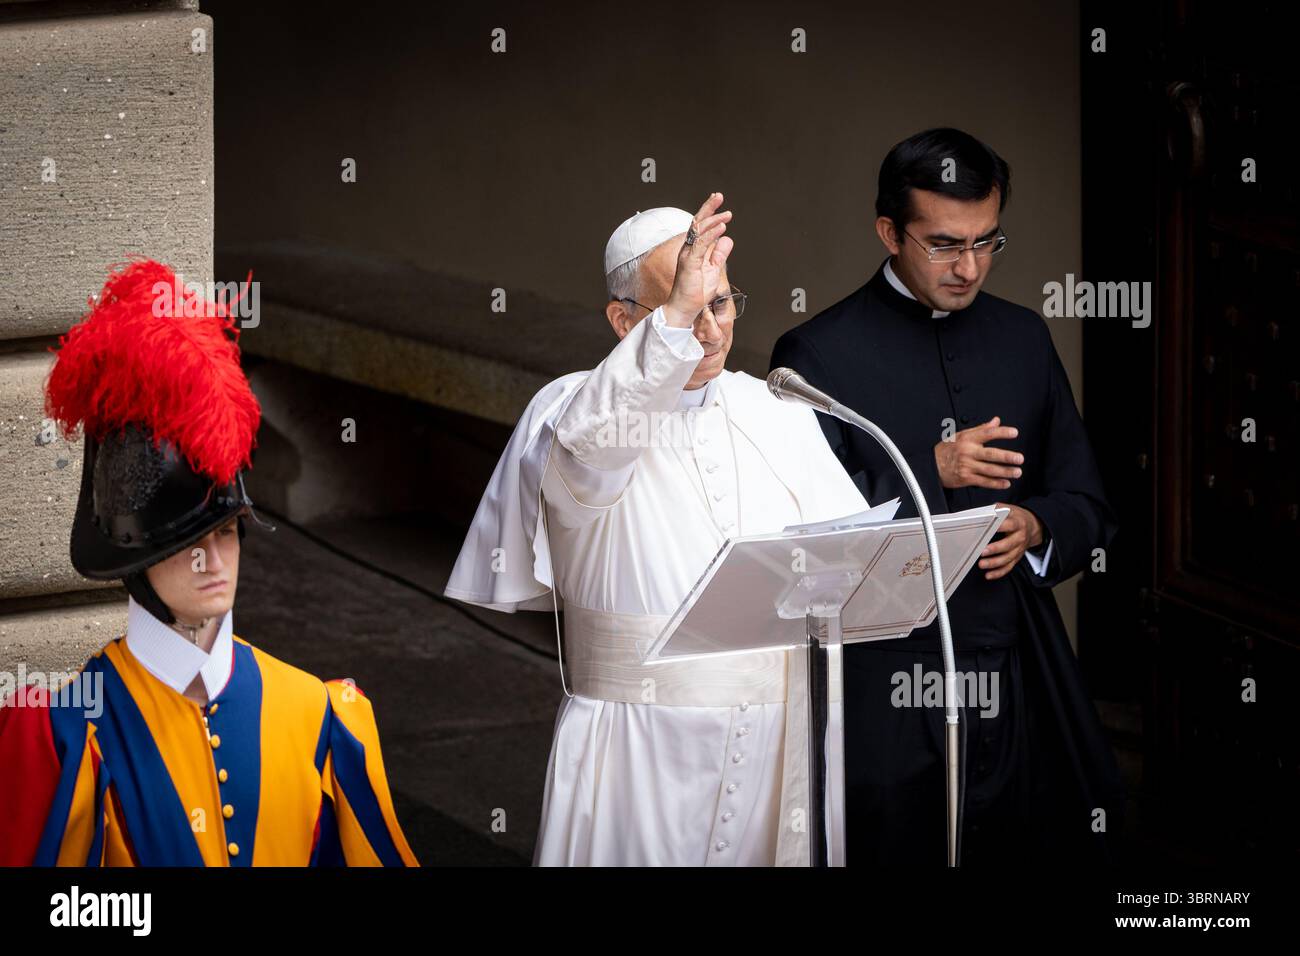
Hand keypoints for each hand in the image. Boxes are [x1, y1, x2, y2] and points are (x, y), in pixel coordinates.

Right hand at [663, 192, 732, 328]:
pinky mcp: (689, 264)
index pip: (699, 226)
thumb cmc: (695, 291)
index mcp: (692, 249)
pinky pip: (701, 245)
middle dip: (708, 208)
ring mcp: (687, 255)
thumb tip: (727, 239)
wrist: (683, 308)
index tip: (718, 201)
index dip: (708, 212)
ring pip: (698, 231)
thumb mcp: (712, 269)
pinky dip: (712, 235)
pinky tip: (722, 228)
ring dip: (713, 220)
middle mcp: (687, 249)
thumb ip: (719, 254)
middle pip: (697, 223)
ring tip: (727, 214)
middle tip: (719, 195)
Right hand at [934, 416, 1022, 489]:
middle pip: (990, 454)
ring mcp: (966, 466)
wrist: (931, 466)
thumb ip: (981, 429)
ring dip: (1005, 472)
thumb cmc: (947, 449)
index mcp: (967, 439)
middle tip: (1019, 458)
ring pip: (989, 470)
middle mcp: (967, 452)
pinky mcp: (965, 478)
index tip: (1014, 433)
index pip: (987, 433)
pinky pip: (983, 482)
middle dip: (1006, 457)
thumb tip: (996, 421)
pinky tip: (1005, 483)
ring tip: (1017, 472)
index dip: (1001, 432)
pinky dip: (996, 483)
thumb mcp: (961, 435)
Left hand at [979, 503, 1043, 579]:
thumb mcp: (1010, 509)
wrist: (1033, 526)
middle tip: (983, 551)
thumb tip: (984, 511)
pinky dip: (998, 573)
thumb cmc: (1016, 517)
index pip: (1010, 525)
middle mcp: (1020, 537)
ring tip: (982, 564)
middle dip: (996, 549)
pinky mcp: (1016, 557)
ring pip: (1008, 558)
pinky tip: (988, 575)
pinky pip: (1008, 567)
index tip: (989, 529)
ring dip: (994, 563)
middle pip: (1009, 545)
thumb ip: (997, 509)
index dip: (1000, 527)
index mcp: (1018, 523)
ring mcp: (1019, 549)